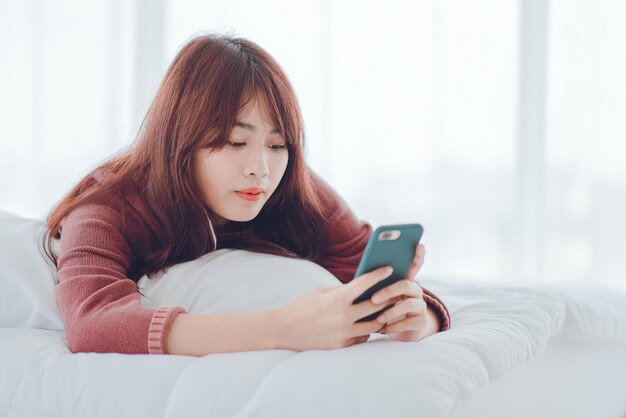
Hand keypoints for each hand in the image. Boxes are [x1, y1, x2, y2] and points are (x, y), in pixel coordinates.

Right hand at [275, 265, 393, 350]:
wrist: (284, 329)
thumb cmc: (301, 306)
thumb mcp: (321, 292)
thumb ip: (342, 290)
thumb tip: (361, 288)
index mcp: (338, 299)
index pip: (365, 284)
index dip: (379, 274)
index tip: (388, 269)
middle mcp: (344, 317)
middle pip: (376, 306)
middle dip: (388, 298)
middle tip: (395, 292)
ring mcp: (343, 333)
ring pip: (374, 326)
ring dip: (382, 317)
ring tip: (387, 311)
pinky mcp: (341, 345)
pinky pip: (362, 338)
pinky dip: (368, 330)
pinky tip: (370, 324)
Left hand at [370, 243, 438, 341]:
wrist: (394, 331)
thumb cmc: (381, 309)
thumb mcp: (377, 296)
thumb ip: (373, 286)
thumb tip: (358, 279)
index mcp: (404, 281)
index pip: (414, 265)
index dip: (418, 255)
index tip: (419, 244)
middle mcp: (416, 291)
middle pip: (406, 284)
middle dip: (388, 291)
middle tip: (373, 299)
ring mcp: (421, 306)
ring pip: (408, 304)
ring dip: (390, 311)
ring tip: (378, 319)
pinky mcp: (421, 322)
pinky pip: (409, 322)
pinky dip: (394, 325)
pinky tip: (385, 329)